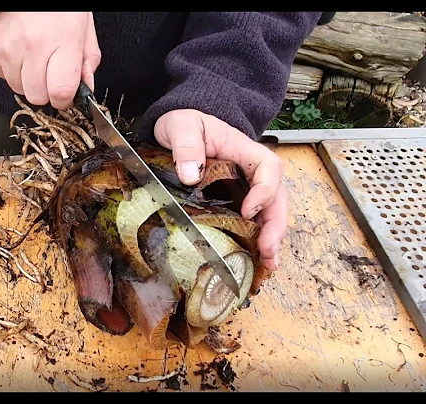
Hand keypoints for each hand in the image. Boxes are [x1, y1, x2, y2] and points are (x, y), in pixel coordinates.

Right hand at [0, 12, 100, 109]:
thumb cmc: (57, 4)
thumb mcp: (83, 25)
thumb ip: (88, 60)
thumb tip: (85, 89)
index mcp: (62, 39)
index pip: (60, 93)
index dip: (65, 98)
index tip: (65, 93)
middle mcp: (32, 45)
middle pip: (37, 97)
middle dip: (45, 89)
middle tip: (49, 69)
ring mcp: (6, 47)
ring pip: (18, 88)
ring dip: (27, 78)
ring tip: (32, 52)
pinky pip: (0, 75)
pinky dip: (9, 67)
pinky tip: (17, 46)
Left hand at [154, 109, 287, 272]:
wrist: (180, 125)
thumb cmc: (185, 122)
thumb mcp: (181, 126)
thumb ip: (186, 146)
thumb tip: (190, 175)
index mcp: (244, 149)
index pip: (269, 168)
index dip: (263, 191)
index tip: (247, 211)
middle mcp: (252, 170)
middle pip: (277, 196)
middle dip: (276, 225)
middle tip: (269, 251)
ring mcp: (246, 186)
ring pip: (270, 211)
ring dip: (272, 237)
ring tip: (269, 263)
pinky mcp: (236, 199)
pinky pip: (254, 218)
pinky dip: (257, 238)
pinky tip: (256, 259)